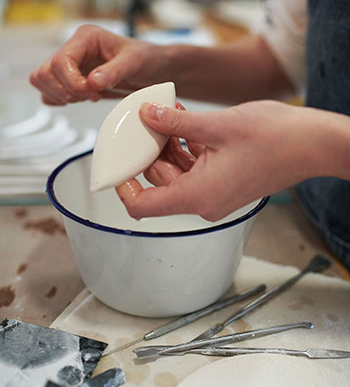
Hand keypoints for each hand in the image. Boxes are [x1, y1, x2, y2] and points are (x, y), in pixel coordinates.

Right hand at [30, 25, 167, 104]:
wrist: (154, 71)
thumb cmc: (146, 59)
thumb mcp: (134, 63)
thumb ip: (113, 72)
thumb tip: (92, 82)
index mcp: (86, 38)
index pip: (60, 61)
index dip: (73, 82)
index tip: (93, 92)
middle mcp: (75, 50)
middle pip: (45, 72)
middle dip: (66, 90)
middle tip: (90, 96)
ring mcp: (72, 66)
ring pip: (43, 80)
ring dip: (61, 95)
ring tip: (87, 97)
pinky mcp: (73, 81)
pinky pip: (50, 91)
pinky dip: (61, 100)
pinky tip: (82, 99)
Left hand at [116, 100, 340, 220]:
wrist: (312, 145)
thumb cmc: (276, 139)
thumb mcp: (217, 125)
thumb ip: (176, 122)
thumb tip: (147, 114)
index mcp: (198, 196)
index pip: (144, 206)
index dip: (124, 187)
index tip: (118, 163)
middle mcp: (204, 201)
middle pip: (159, 182)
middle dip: (150, 150)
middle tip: (146, 119)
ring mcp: (214, 193)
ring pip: (176, 172)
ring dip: (169, 145)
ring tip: (169, 114)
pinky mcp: (222, 183)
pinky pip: (194, 168)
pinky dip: (186, 147)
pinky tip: (185, 122)